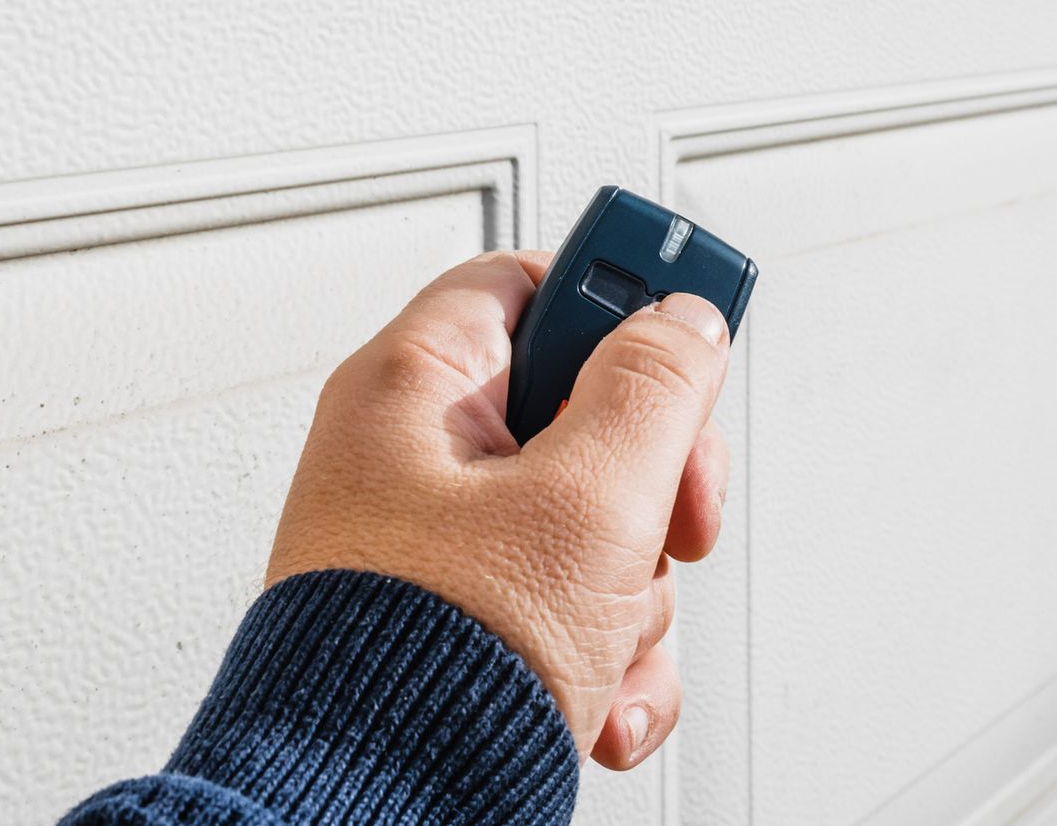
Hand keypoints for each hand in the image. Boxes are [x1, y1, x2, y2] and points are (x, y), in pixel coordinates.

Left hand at [264, 250, 731, 768]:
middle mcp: (415, 458)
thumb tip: (682, 320)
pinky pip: (569, 606)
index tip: (684, 335)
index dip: (614, 300)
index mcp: (414, 390)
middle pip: (583, 414)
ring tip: (599, 636)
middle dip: (650, 485)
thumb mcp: (586, 501)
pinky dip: (605, 656)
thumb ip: (652, 391)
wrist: (372, 815)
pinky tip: (599, 698)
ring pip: (592, 522)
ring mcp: (442, 547)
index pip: (527, 283)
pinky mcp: (467, 624)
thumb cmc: (431, 662)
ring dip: (632, 594)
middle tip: (668, 519)